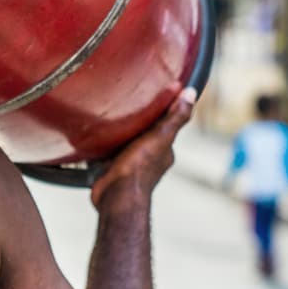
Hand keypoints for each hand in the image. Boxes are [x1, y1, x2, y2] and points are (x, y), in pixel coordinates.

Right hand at [91, 85, 196, 209]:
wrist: (115, 195)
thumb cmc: (139, 168)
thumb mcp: (161, 136)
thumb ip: (176, 117)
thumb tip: (190, 93)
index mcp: (164, 150)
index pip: (166, 125)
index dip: (161, 111)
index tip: (153, 94)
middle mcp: (149, 158)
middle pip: (144, 133)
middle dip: (138, 122)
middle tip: (126, 103)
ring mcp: (130, 164)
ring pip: (126, 142)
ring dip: (120, 133)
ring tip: (110, 117)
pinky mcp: (111, 169)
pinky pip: (108, 152)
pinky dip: (104, 145)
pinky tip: (97, 136)